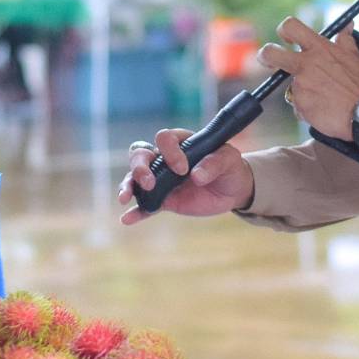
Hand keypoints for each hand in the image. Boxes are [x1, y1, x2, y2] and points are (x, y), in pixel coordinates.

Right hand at [117, 127, 254, 224]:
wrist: (233, 189)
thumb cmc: (229, 167)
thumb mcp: (229, 159)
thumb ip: (214, 163)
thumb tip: (196, 176)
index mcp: (181, 142)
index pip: (165, 139)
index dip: (170, 152)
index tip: (183, 169)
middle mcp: (166, 159)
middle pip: (140, 154)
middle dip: (139, 167)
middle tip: (149, 182)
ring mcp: (162, 180)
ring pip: (135, 178)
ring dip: (128, 185)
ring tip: (126, 198)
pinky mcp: (164, 200)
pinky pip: (145, 205)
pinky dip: (135, 212)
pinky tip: (127, 219)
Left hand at [257, 17, 358, 140]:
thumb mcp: (355, 56)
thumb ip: (345, 40)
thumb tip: (347, 25)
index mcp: (319, 49)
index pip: (291, 27)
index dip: (284, 31)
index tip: (285, 39)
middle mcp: (306, 64)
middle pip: (271, 53)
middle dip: (265, 56)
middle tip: (269, 61)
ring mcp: (301, 85)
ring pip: (293, 87)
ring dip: (304, 93)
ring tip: (325, 99)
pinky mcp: (300, 105)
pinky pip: (300, 106)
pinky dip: (309, 109)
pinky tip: (324, 109)